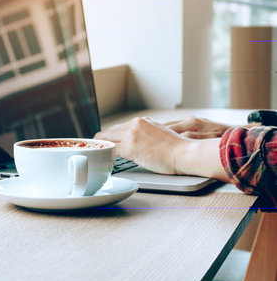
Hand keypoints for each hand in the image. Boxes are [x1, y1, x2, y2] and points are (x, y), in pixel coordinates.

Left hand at [94, 117, 227, 180]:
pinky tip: (104, 159)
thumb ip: (145, 133)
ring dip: (101, 147)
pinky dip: (106, 154)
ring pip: (107, 139)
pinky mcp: (130, 147)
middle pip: (109, 131)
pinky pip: (112, 150)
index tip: (104, 141)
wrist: (185, 153)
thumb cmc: (177, 148)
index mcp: (142, 121)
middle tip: (95, 148)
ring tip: (96, 153)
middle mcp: (134, 124)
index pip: (118, 127)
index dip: (109, 135)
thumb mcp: (159, 132)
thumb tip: (136, 141)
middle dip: (101, 140)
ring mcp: (131, 135)